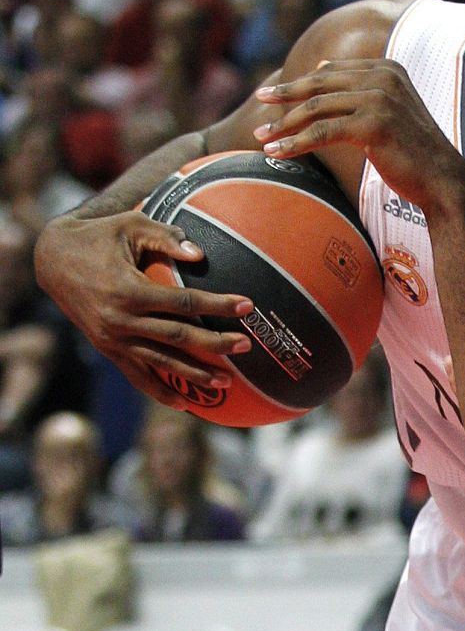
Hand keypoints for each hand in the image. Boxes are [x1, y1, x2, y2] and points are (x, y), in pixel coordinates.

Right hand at [34, 212, 254, 410]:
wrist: (52, 259)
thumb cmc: (99, 235)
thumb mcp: (132, 225)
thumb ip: (167, 237)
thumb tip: (201, 255)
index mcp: (129, 291)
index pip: (183, 303)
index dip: (217, 305)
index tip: (246, 305)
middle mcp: (120, 320)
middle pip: (177, 337)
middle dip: (215, 344)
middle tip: (246, 346)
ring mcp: (112, 339)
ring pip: (160, 362)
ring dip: (194, 375)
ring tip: (227, 383)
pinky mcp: (106, 348)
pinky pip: (136, 375)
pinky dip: (159, 391)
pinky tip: (184, 404)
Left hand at [253, 59, 464, 211]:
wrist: (442, 179)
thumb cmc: (413, 150)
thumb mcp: (390, 109)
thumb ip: (361, 88)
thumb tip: (321, 67)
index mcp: (388, 69)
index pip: (332, 71)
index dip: (300, 82)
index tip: (275, 93)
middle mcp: (385, 77)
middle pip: (320, 84)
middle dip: (286, 94)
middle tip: (259, 101)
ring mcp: (380, 99)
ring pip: (317, 108)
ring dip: (285, 124)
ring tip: (262, 137)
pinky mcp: (373, 124)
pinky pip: (323, 132)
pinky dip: (295, 143)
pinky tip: (277, 152)